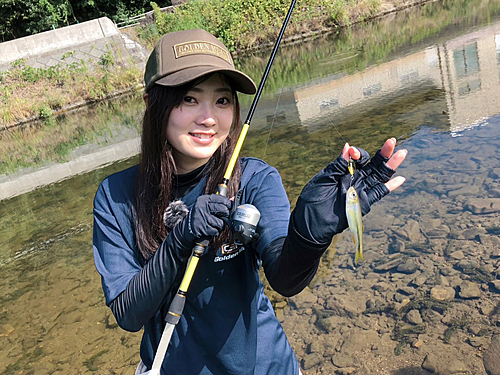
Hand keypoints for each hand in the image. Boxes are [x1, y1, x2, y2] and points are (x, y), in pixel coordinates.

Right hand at [171, 194, 231, 251]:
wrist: (186, 229)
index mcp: (203, 200)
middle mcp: (202, 207)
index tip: (229, 207)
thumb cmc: (199, 217)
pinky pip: (216, 230)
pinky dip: (215, 232)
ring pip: (221, 222)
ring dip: (219, 226)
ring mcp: (202, 218)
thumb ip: (218, 203)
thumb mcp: (206, 206)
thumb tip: (233, 200)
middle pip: (223, 210)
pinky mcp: (202, 228)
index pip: (221, 199)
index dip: (228, 204)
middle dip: (225, 215)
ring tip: (214, 224)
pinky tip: (210, 230)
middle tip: (222, 217)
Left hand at [291, 138, 406, 244]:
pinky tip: (400, 178)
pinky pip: (379, 193)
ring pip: (379, 176)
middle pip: (373, 164)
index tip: (352, 152)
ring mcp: (361, 191)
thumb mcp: (323, 179)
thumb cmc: (313, 200)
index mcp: (344, 172)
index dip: (358, 153)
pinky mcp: (364, 203)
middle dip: (383, 153)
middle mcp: (355, 180)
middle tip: (392, 141)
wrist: (311, 223)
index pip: (358, 159)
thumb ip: (337, 165)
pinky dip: (389, 186)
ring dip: (390, 165)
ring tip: (401, 153)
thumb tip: (348, 146)